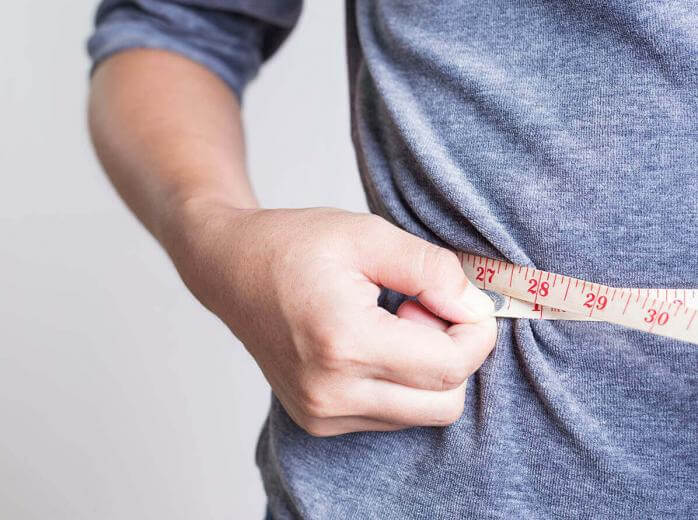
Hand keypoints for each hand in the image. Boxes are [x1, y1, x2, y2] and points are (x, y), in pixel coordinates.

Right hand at [165, 200, 496, 435]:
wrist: (230, 269)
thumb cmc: (292, 245)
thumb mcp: (368, 235)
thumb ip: (432, 270)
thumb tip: (477, 307)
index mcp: (344, 342)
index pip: (450, 365)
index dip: (476, 331)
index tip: (463, 298)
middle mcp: (331, 392)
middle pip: (445, 402)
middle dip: (456, 354)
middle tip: (423, 308)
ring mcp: (322, 414)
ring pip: (423, 414)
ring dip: (429, 371)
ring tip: (395, 324)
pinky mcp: (318, 421)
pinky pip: (392, 416)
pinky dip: (402, 383)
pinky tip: (377, 344)